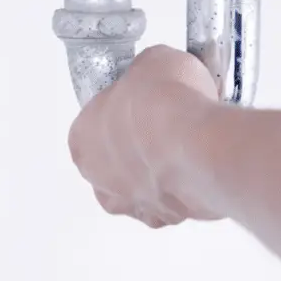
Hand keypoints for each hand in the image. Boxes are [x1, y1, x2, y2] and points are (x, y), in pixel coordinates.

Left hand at [67, 45, 221, 227]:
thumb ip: (146, 76)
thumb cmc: (163, 102)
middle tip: (166, 122)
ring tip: (188, 144)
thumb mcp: (153, 62)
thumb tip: (159, 76)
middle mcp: (99, 178)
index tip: (143, 100)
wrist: (197, 143)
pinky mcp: (165, 218)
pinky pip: (173, 201)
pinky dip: (185, 187)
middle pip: (114, 158)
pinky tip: (199, 165)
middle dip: (138, 144)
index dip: (122, 109)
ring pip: (142, 185)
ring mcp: (132, 203)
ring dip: (160, 169)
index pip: (95, 122)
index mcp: (82, 138)